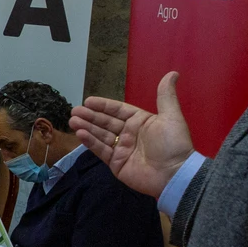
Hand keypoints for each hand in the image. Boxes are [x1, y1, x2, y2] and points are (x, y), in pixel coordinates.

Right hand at [70, 72, 194, 199]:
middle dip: (90, 116)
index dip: (103, 105)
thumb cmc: (173, 144)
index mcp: (140, 121)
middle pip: (106, 122)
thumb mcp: (171, 116)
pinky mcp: (116, 163)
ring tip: (72, 120)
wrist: (175, 174)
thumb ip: (165, 95)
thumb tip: (173, 73)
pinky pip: (101, 150)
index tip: (88, 100)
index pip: (118, 110)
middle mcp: (129, 134)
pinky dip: (90, 142)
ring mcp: (122, 149)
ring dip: (86, 127)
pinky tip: (80, 133)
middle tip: (74, 111)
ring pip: (100, 135)